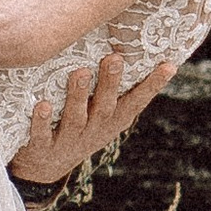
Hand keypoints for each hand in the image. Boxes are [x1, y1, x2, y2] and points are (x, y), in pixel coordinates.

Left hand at [8, 51, 173, 185]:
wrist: (44, 167)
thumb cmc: (78, 126)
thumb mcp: (99, 111)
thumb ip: (111, 86)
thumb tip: (126, 43)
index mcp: (111, 120)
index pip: (136, 102)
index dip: (152, 86)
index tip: (168, 65)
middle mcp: (94, 130)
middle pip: (105, 106)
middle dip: (110, 83)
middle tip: (114, 58)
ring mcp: (68, 141)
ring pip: (75, 118)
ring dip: (78, 96)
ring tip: (80, 72)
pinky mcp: (42, 148)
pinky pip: (42, 135)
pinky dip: (42, 121)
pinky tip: (43, 104)